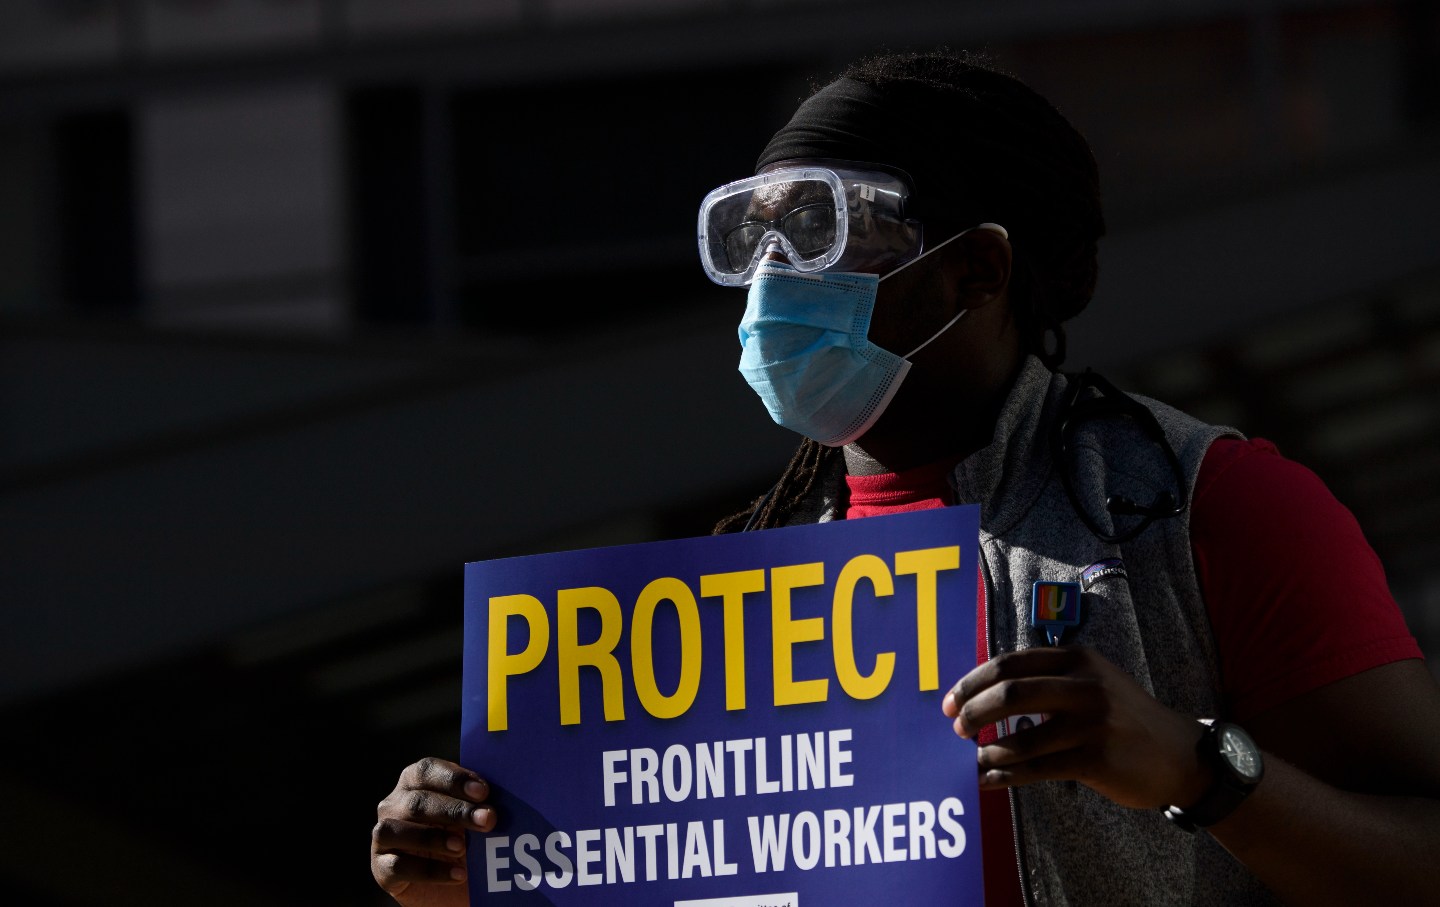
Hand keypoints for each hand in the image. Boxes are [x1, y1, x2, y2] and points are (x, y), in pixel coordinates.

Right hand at [371, 757, 497, 906]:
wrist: (450, 883)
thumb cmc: (462, 837)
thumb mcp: (471, 817)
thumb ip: (478, 803)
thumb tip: (496, 801)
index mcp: (414, 782)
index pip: (427, 770)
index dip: (454, 779)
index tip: (484, 792)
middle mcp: (393, 805)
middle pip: (418, 802)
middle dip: (455, 810)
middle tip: (487, 820)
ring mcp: (383, 837)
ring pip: (396, 829)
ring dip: (433, 837)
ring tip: (463, 848)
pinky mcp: (381, 868)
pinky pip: (399, 866)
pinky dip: (430, 871)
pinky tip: (458, 874)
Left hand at [942, 646, 1209, 809]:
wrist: (1179, 754)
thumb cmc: (1122, 718)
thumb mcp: (1091, 682)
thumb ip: (1046, 680)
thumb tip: (982, 694)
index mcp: (1076, 659)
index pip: (1009, 663)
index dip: (972, 683)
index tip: (949, 702)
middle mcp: (1084, 685)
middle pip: (1010, 693)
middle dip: (973, 711)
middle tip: (956, 728)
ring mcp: (1092, 722)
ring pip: (1021, 738)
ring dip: (988, 751)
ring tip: (975, 759)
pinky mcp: (1096, 759)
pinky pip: (1037, 769)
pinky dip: (1006, 776)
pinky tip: (989, 780)